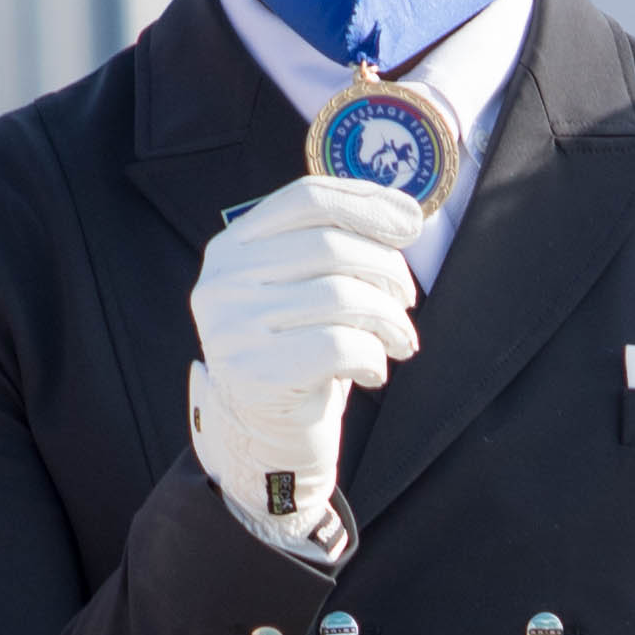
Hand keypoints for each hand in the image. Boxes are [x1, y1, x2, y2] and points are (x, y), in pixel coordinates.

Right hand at [186, 177, 427, 560]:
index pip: (306, 197)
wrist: (264, 436)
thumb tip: (406, 213)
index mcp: (232, 247)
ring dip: (389, 319)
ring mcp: (232, 328)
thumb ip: (336, 246)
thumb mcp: (305, 289)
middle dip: (387, 269)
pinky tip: (375, 370)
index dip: (367, 202)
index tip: (411, 223)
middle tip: (408, 299)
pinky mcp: (253, 374)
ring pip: (341, 295)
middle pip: (330, 246)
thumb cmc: (297, 353)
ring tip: (402, 340)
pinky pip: (339, 346)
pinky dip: (373, 356)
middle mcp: (222, 281)